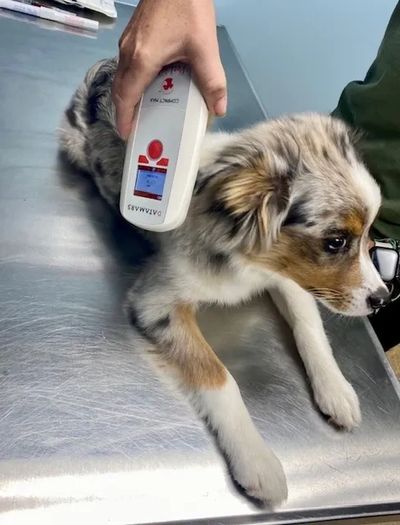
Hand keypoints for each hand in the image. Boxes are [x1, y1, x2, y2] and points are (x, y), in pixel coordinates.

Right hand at [112, 0, 226, 138]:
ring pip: (122, 77)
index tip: (127, 135)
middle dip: (126, 112)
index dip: (125, 119)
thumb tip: (218, 109)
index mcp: (142, 60)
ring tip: (144, 111)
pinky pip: (127, 65)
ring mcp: (128, 42)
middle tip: (137, 128)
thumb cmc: (187, 6)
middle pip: (120, 90)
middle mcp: (128, 53)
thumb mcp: (204, 48)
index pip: (126, 98)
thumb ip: (212, 81)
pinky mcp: (133, 35)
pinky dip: (133, 80)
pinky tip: (151, 84)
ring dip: (129, 96)